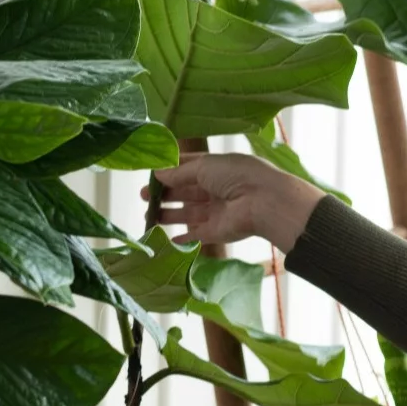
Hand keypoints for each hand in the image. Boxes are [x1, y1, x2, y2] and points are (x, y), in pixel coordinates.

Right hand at [144, 155, 323, 251]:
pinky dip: (181, 239)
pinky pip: (195, 236)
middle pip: (185, 192)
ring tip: (148, 215)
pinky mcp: (216, 232)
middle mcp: (216, 189)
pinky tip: (166, 240)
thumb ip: (179, 173)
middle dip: (165, 194)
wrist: (262, 201)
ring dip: (168, 214)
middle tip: (144, 196)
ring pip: (187, 213)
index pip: (188, 168)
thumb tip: (158, 174)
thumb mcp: (204, 166)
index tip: (150, 174)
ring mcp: (216, 212)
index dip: (169, 171)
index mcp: (216, 169)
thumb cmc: (236, 175)